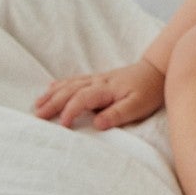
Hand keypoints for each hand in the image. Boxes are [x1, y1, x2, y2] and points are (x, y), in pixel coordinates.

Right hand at [35, 59, 164, 130]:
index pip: (82, 99)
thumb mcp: (139, 105)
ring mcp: (97, 78)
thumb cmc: (150, 90)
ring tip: (37, 105)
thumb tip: (97, 124)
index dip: (70, 111)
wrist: (158, 69)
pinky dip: (61, 84)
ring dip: (52, 94)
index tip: (62, 125)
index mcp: (106, 89)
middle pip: (69, 91)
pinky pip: (75, 80)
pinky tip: (51, 87)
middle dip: (52, 103)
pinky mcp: (99, 78)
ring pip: (69, 84)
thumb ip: (118, 114)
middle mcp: (97, 81)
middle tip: (37, 117)